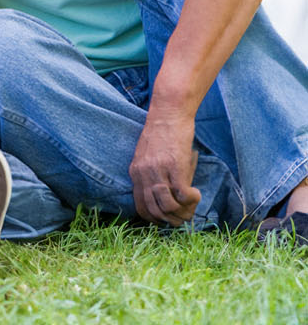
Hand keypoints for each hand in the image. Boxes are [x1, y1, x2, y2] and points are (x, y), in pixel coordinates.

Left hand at [129, 109, 200, 224]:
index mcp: (135, 172)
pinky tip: (197, 194)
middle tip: (186, 215)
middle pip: (156, 211)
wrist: (169, 113)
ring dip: (184, 212)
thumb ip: (153, 176)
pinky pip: (183, 195)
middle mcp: (143, 174)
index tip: (168, 219)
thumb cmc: (163, 134)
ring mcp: (158, 171)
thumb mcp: (150, 157)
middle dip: (173, 220)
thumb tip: (168, 199)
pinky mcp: (175, 167)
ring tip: (193, 205)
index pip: (141, 207)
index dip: (156, 219)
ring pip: (169, 207)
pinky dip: (192, 200)